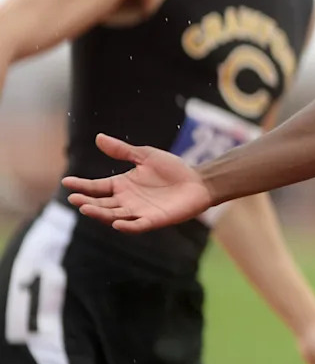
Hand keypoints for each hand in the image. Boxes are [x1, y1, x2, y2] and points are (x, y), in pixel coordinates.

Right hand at [62, 133, 213, 231]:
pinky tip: (117, 222)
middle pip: (101, 204)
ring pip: (113, 215)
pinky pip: (137, 225)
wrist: (198, 182)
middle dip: (87, 202)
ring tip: (86, 209)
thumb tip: (98, 137)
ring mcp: (138, 212)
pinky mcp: (153, 220)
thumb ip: (122, 150)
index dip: (82, 185)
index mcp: (121, 185)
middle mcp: (126, 200)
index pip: (96, 187)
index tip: (67, 182)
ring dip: (100, 214)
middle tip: (74, 199)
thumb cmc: (172, 169)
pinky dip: (127, 226)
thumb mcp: (145, 156)